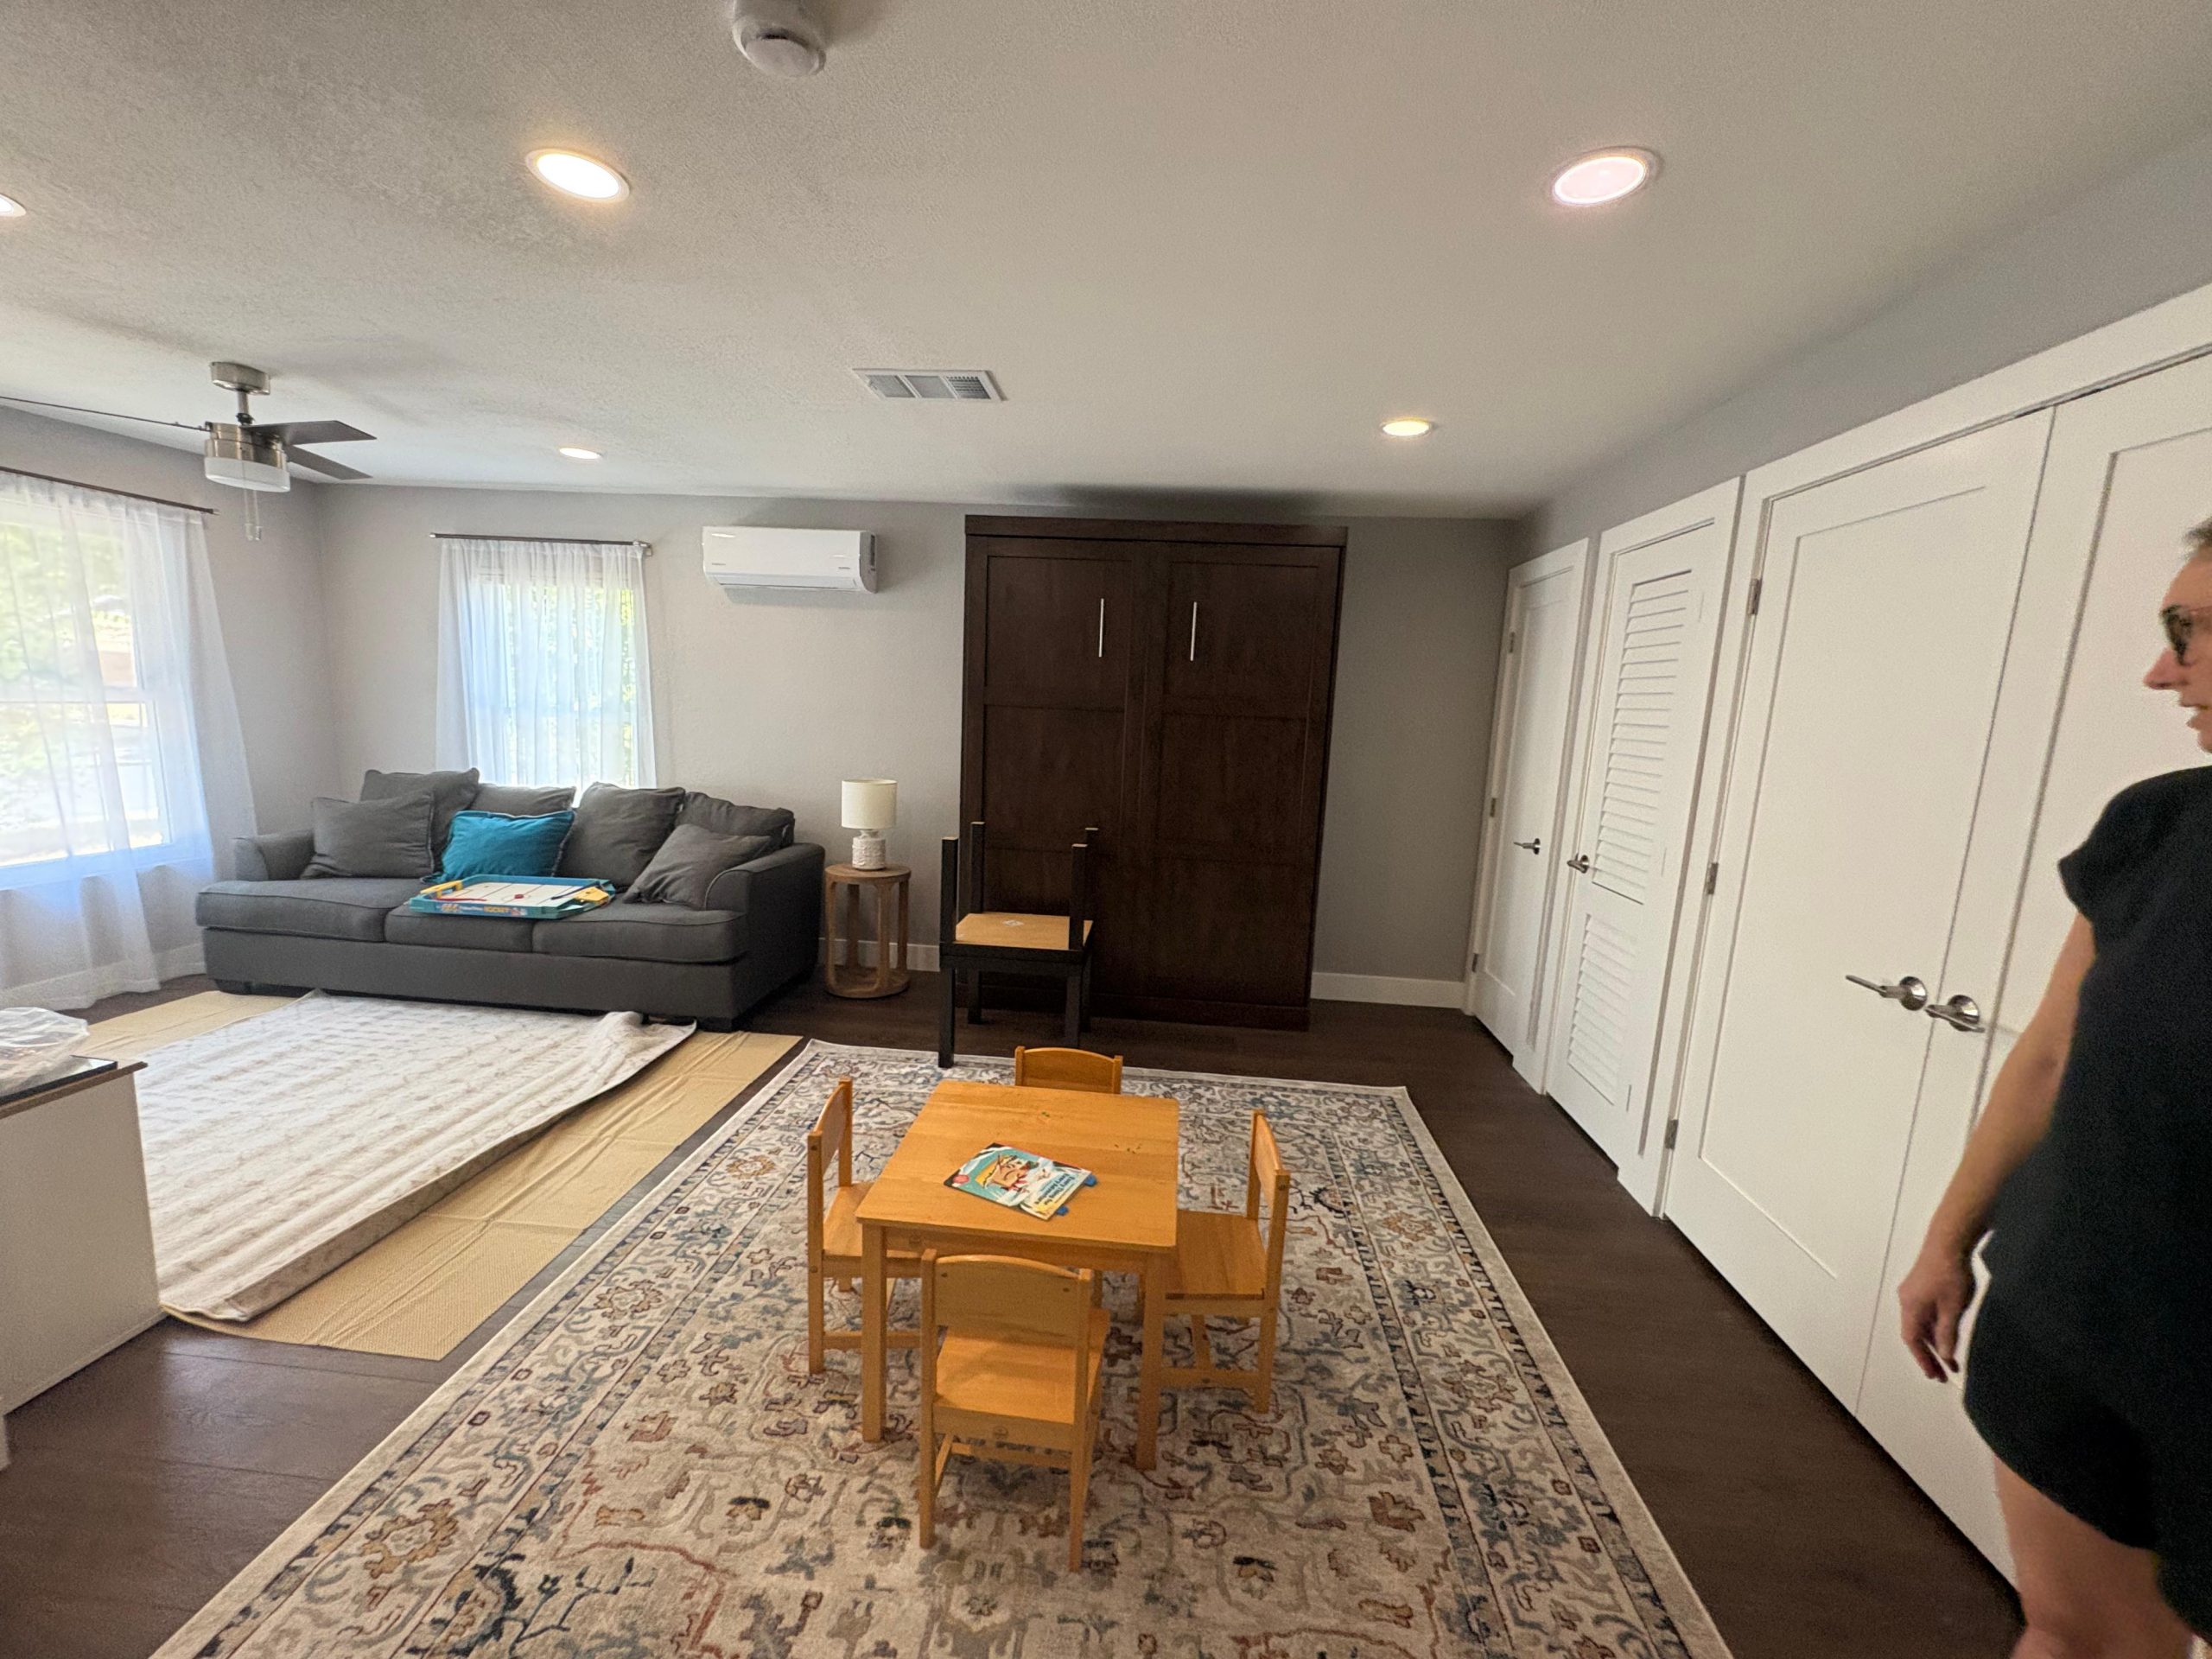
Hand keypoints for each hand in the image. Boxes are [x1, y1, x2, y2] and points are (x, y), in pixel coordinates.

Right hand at [1897, 1243, 1976, 1379]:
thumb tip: (1946, 1355)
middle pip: (1915, 1335)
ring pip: (1921, 1325)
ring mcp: (1913, 1293)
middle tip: (1941, 1374)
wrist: (1948, 1242)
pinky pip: (1925, 1314)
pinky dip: (1935, 1328)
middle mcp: (1907, 1302)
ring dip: (1934, 1342)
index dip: (1923, 1359)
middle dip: (1929, 1355)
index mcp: (1910, 1308)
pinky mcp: (1921, 1287)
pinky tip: (1947, 1335)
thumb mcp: (1952, 1309)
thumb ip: (1947, 1334)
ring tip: (1949, 1360)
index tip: (1934, 1375)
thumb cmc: (1950, 1273)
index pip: (1912, 1341)